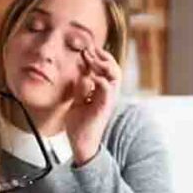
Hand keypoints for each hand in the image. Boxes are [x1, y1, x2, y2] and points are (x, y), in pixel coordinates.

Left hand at [64, 46, 121, 165]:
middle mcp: (108, 94)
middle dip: (104, 57)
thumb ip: (80, 88)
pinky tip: (91, 75)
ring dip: (104, 65)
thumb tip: (81, 74)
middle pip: (114, 69)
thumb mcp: (77, 101)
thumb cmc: (80, 124)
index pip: (106, 69)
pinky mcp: (104, 107)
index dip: (99, 57)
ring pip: (115, 76)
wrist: (81, 143)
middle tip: (90, 49)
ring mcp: (108, 100)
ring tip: (91, 58)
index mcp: (102, 91)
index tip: (87, 49)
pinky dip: (100, 80)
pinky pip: (107, 89)